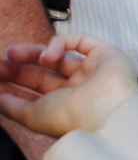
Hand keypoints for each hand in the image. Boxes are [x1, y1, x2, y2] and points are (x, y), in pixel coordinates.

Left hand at [0, 34, 137, 138]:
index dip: (13, 84)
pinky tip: (47, 56)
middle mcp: (79, 88)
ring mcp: (92, 70)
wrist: (105, 112)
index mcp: (64, 106)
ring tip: (12, 53)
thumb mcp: (30, 116)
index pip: (35, 91)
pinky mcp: (105, 53)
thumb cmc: (70, 119)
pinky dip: (59, 44)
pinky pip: (79, 41)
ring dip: (32, 53)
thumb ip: (9, 105)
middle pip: (43, 73)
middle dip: (18, 67)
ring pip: (58, 56)